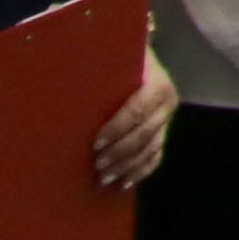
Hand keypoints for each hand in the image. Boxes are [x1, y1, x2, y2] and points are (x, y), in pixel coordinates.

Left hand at [92, 55, 178, 192]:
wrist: (141, 59)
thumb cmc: (120, 58)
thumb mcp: (114, 57)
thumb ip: (99, 65)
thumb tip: (71, 78)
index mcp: (158, 84)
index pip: (138, 110)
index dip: (117, 129)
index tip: (95, 143)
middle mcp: (167, 103)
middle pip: (145, 134)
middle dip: (120, 152)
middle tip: (97, 165)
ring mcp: (168, 120)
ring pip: (151, 149)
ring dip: (128, 166)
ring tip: (104, 177)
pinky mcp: (165, 132)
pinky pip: (157, 156)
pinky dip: (142, 171)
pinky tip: (124, 182)